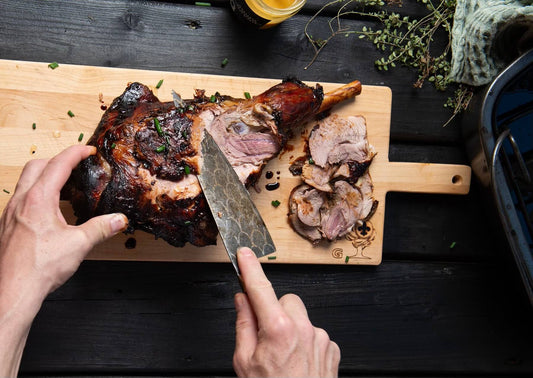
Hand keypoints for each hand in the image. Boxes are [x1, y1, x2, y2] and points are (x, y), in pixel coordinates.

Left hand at [0, 145, 126, 375]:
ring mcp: (10, 213)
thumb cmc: (39, 268)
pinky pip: (22, 198)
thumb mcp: (79, 244)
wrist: (13, 290)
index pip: (58, 165)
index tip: (88, 150)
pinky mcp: (7, 225)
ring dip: (46, 176)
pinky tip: (50, 210)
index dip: (75, 153)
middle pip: (37, 165)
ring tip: (65, 186)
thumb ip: (101, 228)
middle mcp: (21, 201)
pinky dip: (37, 193)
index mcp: (38, 199)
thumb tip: (119, 219)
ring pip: (26, 181)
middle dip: (58, 160)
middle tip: (76, 164)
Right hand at [233, 247, 339, 376]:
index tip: (244, 253)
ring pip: (302, 316)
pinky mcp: (332, 347)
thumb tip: (242, 300)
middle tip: (266, 334)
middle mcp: (304, 329)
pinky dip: (306, 341)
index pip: (260, 288)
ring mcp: (321, 338)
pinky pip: (315, 332)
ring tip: (284, 356)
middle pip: (286, 300)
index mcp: (278, 330)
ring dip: (291, 327)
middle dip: (275, 310)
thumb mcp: (244, 362)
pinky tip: (299, 362)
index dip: (250, 267)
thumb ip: (243, 325)